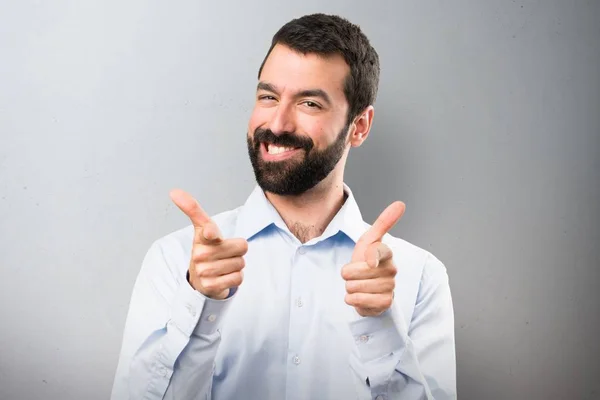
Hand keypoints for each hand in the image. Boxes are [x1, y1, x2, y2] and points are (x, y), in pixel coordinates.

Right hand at [170, 189, 247, 299]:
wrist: (199, 281)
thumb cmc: (206, 250)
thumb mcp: (202, 229)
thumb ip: (193, 209)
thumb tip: (173, 191)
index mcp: (201, 237)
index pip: (207, 228)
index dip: (211, 231)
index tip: (211, 232)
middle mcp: (200, 254)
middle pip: (241, 247)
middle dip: (237, 251)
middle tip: (224, 255)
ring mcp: (205, 271)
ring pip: (241, 263)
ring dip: (236, 265)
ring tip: (223, 266)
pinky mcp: (211, 286)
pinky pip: (238, 278)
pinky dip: (235, 278)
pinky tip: (223, 277)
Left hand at [341, 201, 405, 316]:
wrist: (365, 288)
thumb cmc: (365, 262)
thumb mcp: (368, 241)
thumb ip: (383, 223)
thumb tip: (401, 203)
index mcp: (387, 253)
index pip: (376, 251)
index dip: (367, 257)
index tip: (367, 261)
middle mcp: (392, 269)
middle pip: (356, 271)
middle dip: (348, 274)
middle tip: (354, 275)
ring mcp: (390, 287)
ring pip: (356, 286)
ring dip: (350, 287)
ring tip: (357, 285)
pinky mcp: (386, 303)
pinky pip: (360, 301)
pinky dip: (353, 300)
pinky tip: (359, 297)